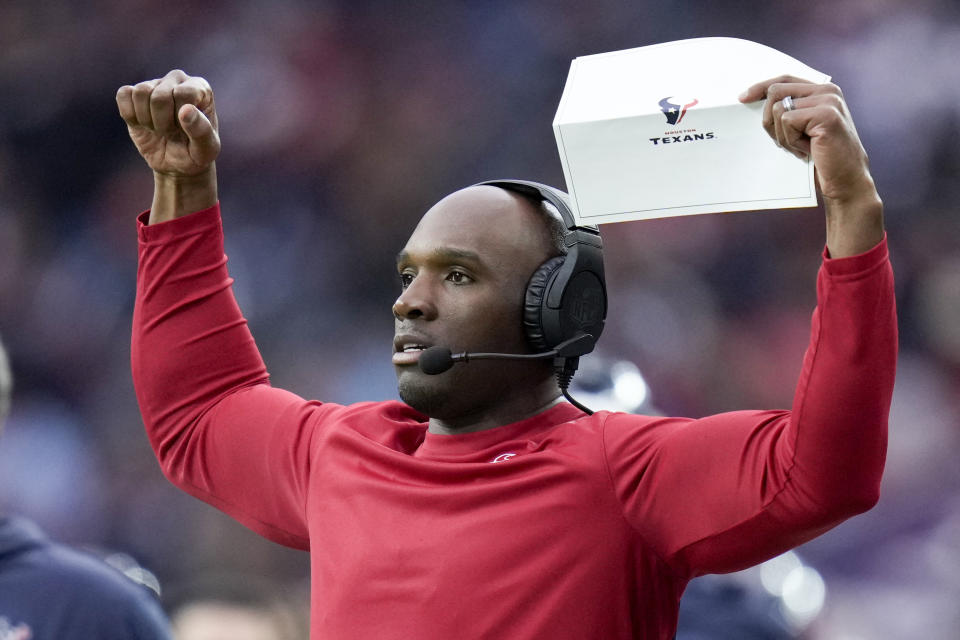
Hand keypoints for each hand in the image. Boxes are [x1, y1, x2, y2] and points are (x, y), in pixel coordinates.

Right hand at [116, 69, 219, 177]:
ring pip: (140, 93)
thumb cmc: (195, 153)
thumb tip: (186, 110)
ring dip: (147, 120)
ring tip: (158, 128)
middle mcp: (178, 79)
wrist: (175, 162)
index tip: (186, 130)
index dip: (180, 118)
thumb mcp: (206, 150)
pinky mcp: (133, 92)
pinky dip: (130, 116)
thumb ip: (202, 131)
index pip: (183, 94)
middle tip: (171, 132)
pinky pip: (123, 95)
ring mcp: (155, 83)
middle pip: (159, 97)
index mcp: (200, 87)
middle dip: (162, 123)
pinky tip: (143, 124)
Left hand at [740, 76, 882, 256]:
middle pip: (776, 92)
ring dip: (784, 135)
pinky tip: (808, 149)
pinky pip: (787, 121)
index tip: (742, 98)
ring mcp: (829, 100)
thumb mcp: (801, 129)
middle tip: (787, 142)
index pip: (785, 79)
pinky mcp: (826, 114)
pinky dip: (791, 140)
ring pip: (779, 109)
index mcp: (823, 90)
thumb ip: (789, 110)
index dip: (761, 87)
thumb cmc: (821, 157)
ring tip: (803, 147)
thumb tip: (753, 100)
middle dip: (771, 120)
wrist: (844, 179)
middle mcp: (828, 90)